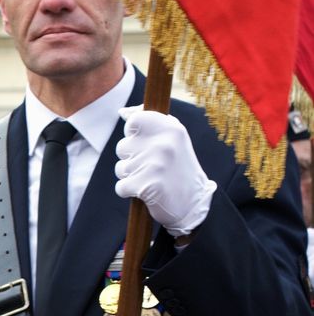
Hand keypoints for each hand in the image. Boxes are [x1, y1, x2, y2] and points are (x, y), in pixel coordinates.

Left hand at [115, 106, 215, 236]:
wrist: (194, 203)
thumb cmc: (178, 168)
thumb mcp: (173, 138)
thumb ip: (149, 122)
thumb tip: (123, 112)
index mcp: (171, 128)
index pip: (134, 121)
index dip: (133, 134)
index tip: (145, 143)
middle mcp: (164, 144)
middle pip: (122, 147)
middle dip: (131, 159)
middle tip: (153, 167)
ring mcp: (155, 165)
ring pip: (120, 168)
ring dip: (131, 176)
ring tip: (152, 179)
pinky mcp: (146, 186)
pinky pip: (121, 186)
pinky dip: (129, 191)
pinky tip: (146, 192)